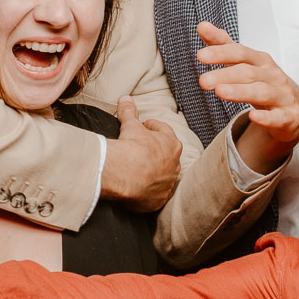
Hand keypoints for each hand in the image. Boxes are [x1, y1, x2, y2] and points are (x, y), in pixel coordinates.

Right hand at [100, 96, 182, 210]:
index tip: (143, 126)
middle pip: (166, 155)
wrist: (124, 174)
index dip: (151, 127)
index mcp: (172, 144)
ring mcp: (167, 184)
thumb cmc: (131, 147)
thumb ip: (129, 111)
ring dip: (152, 172)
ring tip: (137, 169)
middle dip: (154, 151)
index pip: (164, 132)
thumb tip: (125, 98)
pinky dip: (148, 191)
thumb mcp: (130, 125)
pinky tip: (138, 187)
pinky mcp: (158, 200)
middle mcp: (175, 165)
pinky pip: (154, 195)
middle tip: (140, 148)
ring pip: (162, 176)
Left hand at [196, 22, 298, 170]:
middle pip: (247, 72)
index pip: (240, 52)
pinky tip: (253, 116)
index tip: (200, 55)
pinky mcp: (288, 116)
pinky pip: (277, 117)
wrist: (294, 108)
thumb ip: (223, 45)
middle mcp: (272, 75)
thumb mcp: (245, 63)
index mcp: (260, 61)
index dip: (221, 53)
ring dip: (241, 91)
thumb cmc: (264, 81)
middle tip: (203, 81)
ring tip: (220, 92)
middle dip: (225, 75)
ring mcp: (282, 95)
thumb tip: (202, 25)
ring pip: (261, 92)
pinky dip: (266, 117)